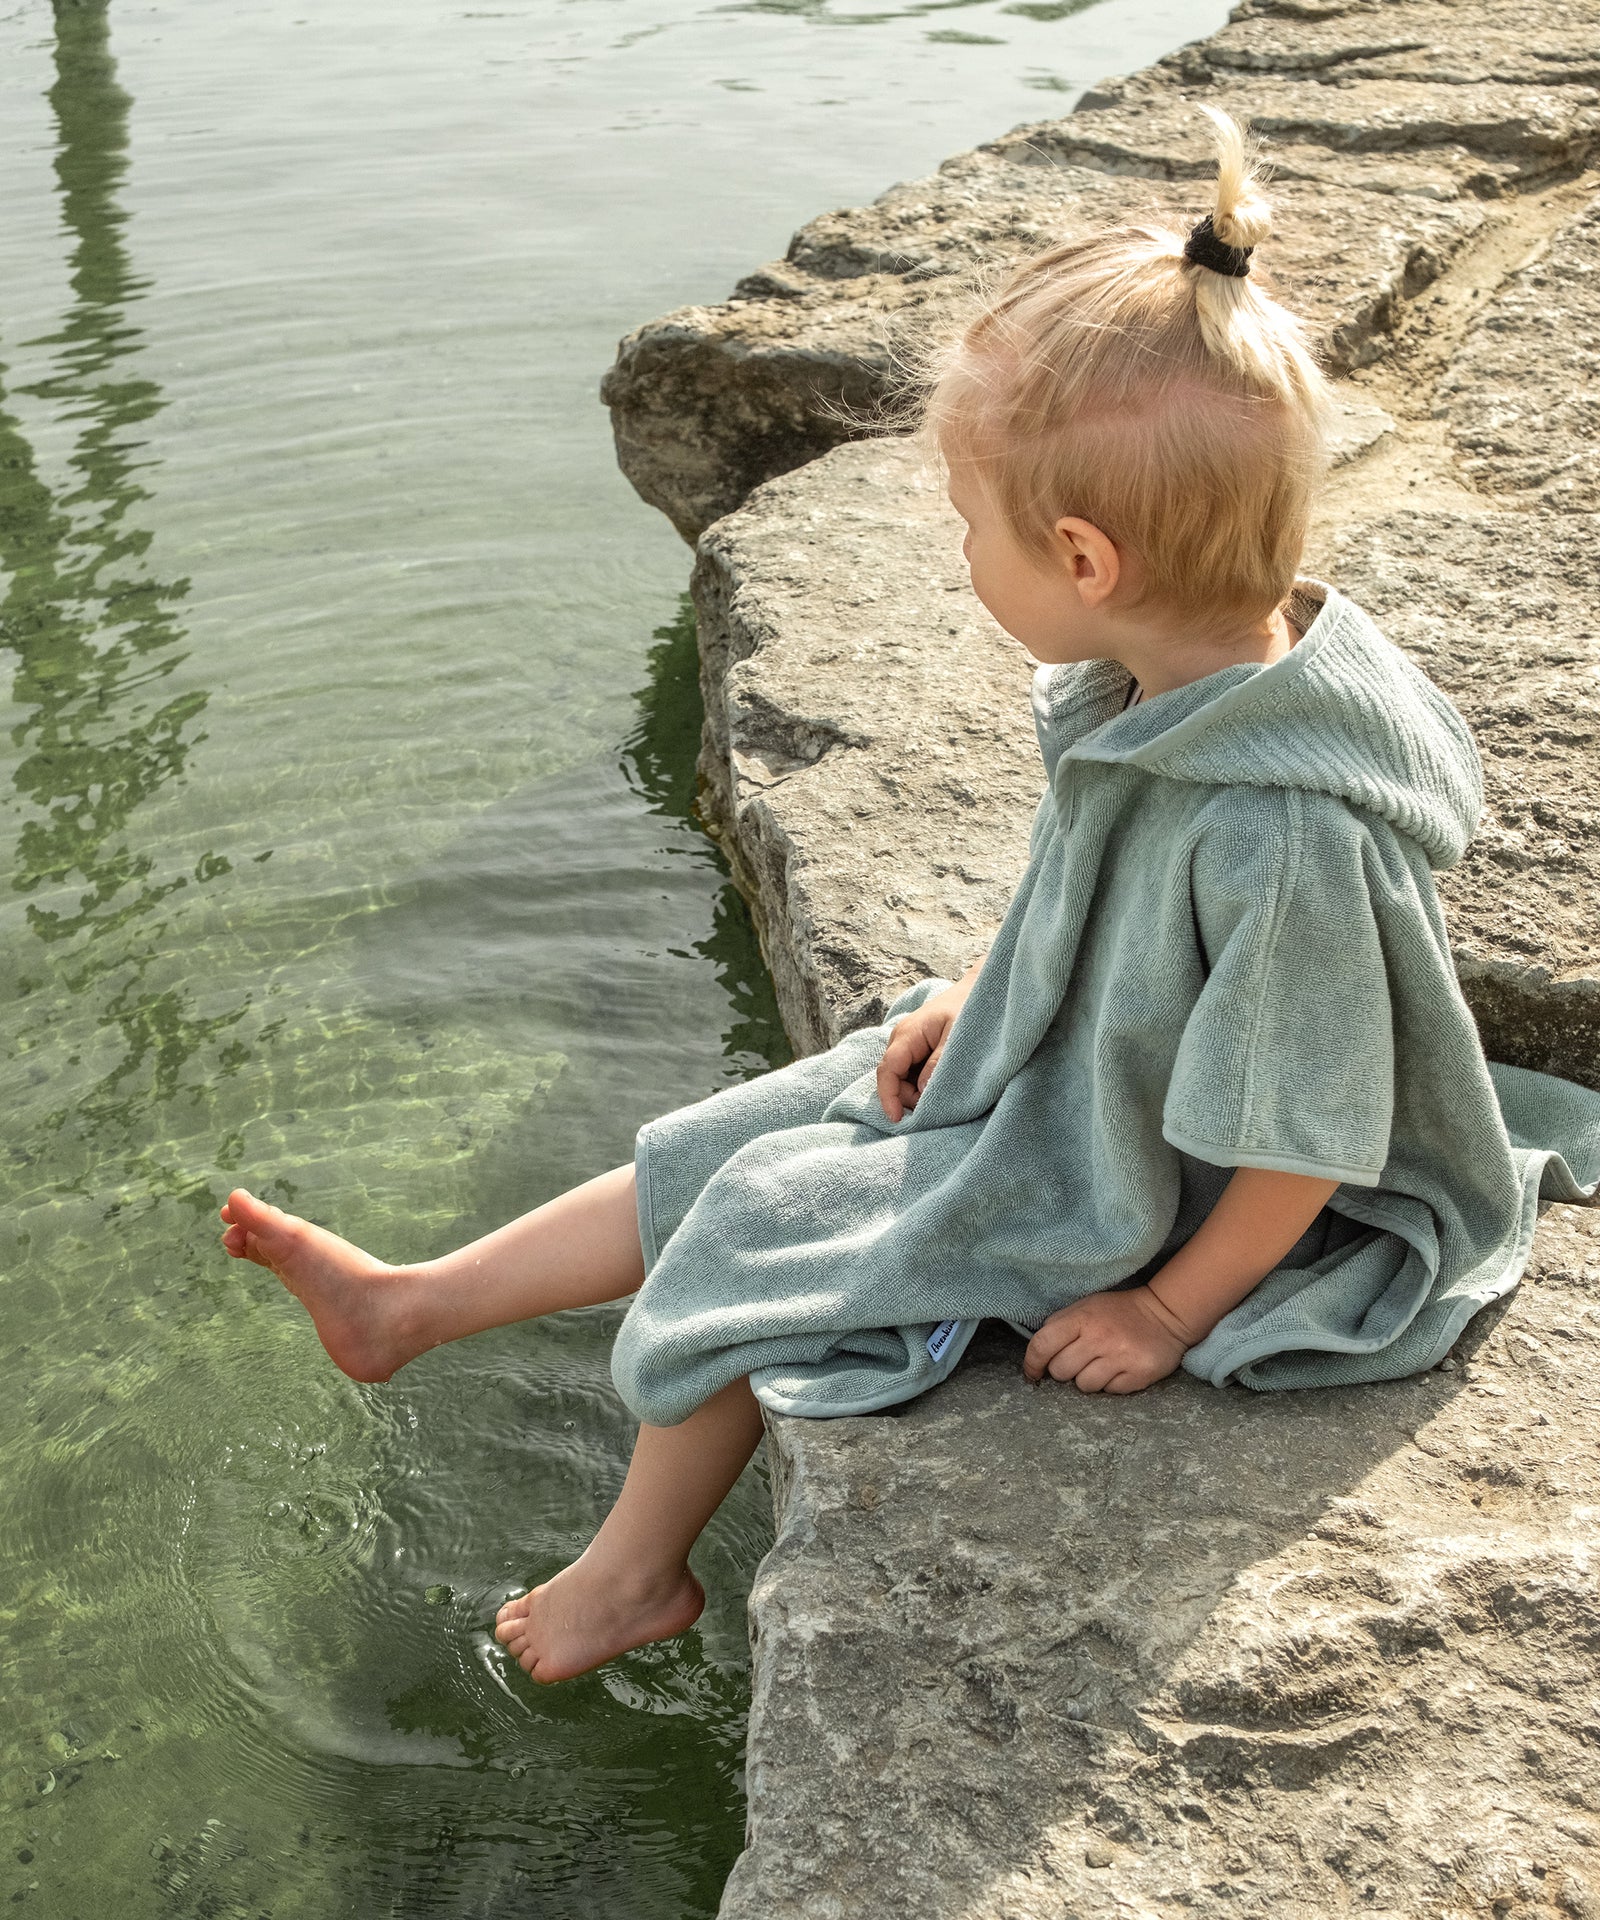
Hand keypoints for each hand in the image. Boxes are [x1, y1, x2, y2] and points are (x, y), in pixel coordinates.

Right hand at [876, 967, 980, 1121]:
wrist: (978, 990)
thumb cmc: (969, 1008)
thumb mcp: (957, 1037)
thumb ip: (938, 1063)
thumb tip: (922, 1091)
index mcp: (907, 1034)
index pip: (887, 1071)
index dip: (888, 1097)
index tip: (897, 1120)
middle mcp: (901, 1039)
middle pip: (892, 1079)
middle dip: (908, 1098)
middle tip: (936, 1107)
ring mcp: (908, 1044)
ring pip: (902, 1078)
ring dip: (916, 1093)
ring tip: (943, 1095)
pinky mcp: (918, 1049)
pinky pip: (912, 1073)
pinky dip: (922, 1085)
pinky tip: (940, 1085)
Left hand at [1022, 1286, 1189, 1394]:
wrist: (1166, 1315)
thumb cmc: (1118, 1313)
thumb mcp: (1086, 1307)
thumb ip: (1061, 1325)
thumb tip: (1037, 1354)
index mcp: (1082, 1318)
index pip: (1042, 1344)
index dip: (1032, 1363)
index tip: (1033, 1372)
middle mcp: (1100, 1337)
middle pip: (1060, 1371)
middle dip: (1064, 1370)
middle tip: (1079, 1360)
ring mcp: (1120, 1357)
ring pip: (1084, 1386)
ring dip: (1088, 1379)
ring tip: (1102, 1363)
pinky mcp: (1138, 1375)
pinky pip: (1109, 1392)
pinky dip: (1111, 1384)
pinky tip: (1120, 1368)